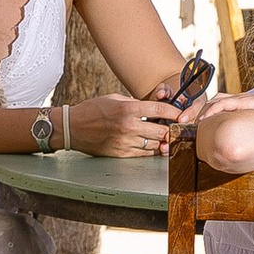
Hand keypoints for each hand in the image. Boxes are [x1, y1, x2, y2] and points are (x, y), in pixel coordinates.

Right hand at [67, 91, 181, 157]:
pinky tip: (156, 145)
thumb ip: (135, 103)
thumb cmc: (93, 110)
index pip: (159, 111)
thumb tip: (152, 108)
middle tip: (177, 127)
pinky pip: (144, 153)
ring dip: (163, 141)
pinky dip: (152, 150)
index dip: (174, 112)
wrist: (73, 128)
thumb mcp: (115, 99)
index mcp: (128, 109)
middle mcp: (128, 127)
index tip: (181, 114)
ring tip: (168, 137)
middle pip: (161, 131)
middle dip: (171, 129)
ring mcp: (125, 142)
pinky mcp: (121, 153)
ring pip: (155, 144)